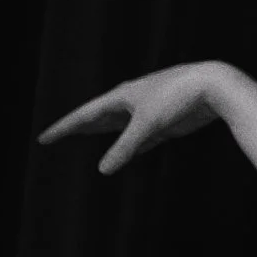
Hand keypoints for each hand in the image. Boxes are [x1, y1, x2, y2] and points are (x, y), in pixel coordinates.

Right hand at [39, 62, 226, 173]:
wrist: (212, 86)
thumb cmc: (178, 98)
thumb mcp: (148, 124)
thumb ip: (125, 148)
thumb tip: (103, 169)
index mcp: (121, 97)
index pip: (84, 115)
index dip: (63, 128)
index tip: (44, 138)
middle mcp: (132, 102)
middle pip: (98, 118)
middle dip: (78, 128)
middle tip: (58, 136)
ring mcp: (148, 112)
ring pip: (119, 127)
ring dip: (104, 135)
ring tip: (87, 138)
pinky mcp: (165, 122)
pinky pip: (142, 137)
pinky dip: (132, 146)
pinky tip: (128, 153)